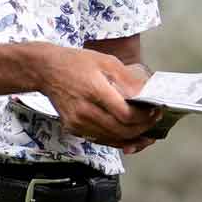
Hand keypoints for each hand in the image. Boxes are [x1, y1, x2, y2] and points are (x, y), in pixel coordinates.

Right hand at [32, 46, 160, 146]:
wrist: (45, 71)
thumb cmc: (75, 63)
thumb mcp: (105, 61)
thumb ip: (127, 79)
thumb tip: (146, 93)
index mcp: (94, 91)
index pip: (125, 115)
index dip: (144, 117)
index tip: (155, 111)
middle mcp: (84, 111)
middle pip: (121, 130)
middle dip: (142, 129)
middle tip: (154, 122)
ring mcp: (78, 122)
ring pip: (112, 139)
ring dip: (132, 138)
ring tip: (147, 132)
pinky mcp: (73, 128)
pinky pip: (100, 139)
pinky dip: (116, 140)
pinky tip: (129, 136)